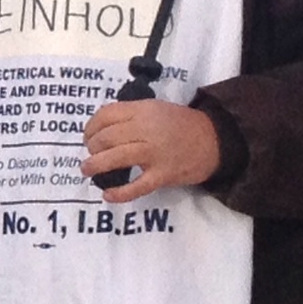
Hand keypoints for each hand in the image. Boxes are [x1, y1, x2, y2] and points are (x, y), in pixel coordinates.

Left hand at [80, 99, 219, 203]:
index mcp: (142, 110)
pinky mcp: (163, 175)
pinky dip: (120, 193)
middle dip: (92, 147)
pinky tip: (107, 195)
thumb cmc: (180, 124)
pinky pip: (137, 186)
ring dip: (96, 165)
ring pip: (116, 158)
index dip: (90, 127)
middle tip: (90, 154)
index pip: (106, 116)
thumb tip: (99, 129)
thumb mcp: (154, 108)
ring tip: (87, 170)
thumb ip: (129, 115)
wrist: (215, 140)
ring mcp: (155, 153)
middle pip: (107, 138)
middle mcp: (146, 130)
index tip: (87, 137)